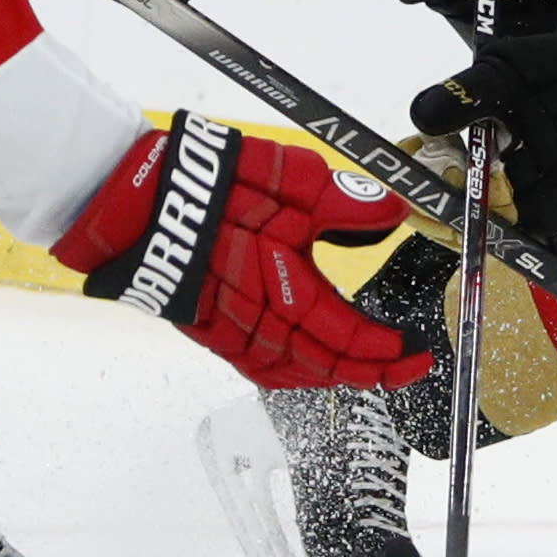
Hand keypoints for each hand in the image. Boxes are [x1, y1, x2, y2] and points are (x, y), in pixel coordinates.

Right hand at [52, 114, 431, 388]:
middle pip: (325, 368)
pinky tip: (301, 361)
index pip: (351, 342)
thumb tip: (392, 212)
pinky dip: (290, 371)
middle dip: (369, 372)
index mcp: (287, 294)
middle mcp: (260, 325)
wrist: (139, 201)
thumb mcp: (294, 181)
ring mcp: (230, 332)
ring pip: (291, 375)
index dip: (389, 354)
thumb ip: (347, 203)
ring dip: (329, 376)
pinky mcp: (208, 328)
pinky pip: (258, 366)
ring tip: (359, 367)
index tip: (417, 352)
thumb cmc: (212, 190)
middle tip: (401, 366)